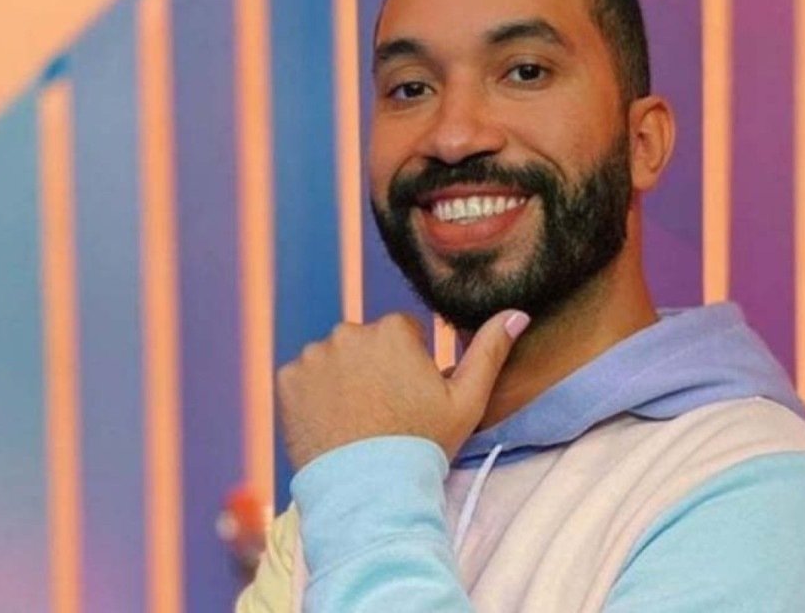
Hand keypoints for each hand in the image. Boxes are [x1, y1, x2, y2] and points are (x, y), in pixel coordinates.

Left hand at [276, 309, 530, 468]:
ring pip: (333, 358)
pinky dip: (312, 395)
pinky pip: (302, 378)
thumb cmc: (423, 445)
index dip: (409, 367)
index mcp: (393, 329)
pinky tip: (330, 423)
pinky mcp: (287, 380)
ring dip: (342, 379)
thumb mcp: (467, 400)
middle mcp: (349, 332)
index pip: (402, 334)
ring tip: (356, 421)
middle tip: (383, 412)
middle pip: (365, 343)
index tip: (408, 399)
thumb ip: (490, 350)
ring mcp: (314, 356)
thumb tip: (517, 312)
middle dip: (373, 367)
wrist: (369, 491)